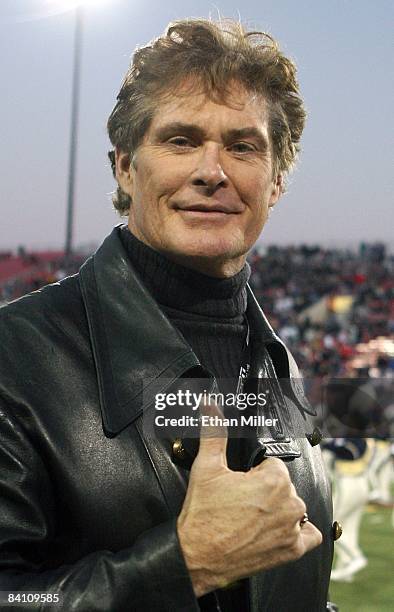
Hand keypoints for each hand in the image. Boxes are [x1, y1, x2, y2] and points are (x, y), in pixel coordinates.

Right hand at [177, 403, 321, 596]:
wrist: (195, 555)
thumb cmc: (203, 515)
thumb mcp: (207, 466)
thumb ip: (214, 432)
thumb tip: (211, 406)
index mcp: (274, 480)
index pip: (273, 465)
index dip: (255, 473)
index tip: (241, 483)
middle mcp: (289, 504)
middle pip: (284, 486)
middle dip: (265, 491)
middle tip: (241, 501)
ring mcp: (292, 529)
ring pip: (294, 508)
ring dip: (278, 510)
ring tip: (252, 517)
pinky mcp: (291, 551)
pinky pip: (309, 535)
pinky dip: (298, 533)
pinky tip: (277, 530)